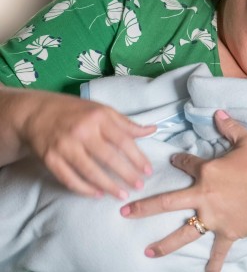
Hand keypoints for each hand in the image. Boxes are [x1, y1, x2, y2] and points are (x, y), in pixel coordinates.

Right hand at [3, 87, 154, 198]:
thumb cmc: (75, 112)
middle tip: (139, 186)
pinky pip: (70, 179)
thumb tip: (152, 130)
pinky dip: (85, 189)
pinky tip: (98, 194)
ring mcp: (64, 146)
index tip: (148, 171)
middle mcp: (82, 131)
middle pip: (109, 158)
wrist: (35, 112)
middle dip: (126, 174)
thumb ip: (126, 124)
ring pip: (90, 171)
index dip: (137, 158)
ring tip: (122, 195)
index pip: (123, 140)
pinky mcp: (50, 159)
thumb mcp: (102, 110)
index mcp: (98, 117)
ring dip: (108, 186)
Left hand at [120, 110, 246, 271]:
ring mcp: (214, 218)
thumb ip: (230, 127)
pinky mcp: (227, 233)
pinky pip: (217, 252)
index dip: (178, 159)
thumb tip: (217, 112)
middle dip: (144, 207)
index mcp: (208, 172)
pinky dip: (212, 266)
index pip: (187, 162)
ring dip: (164, 244)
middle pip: (168, 202)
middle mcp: (204, 196)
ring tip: (147, 253)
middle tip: (123, 212)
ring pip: (184, 233)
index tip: (172, 158)